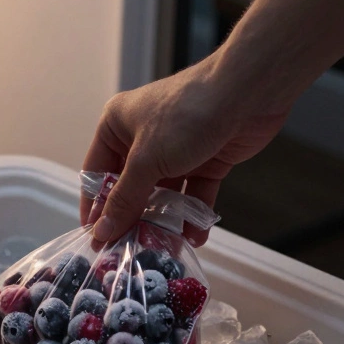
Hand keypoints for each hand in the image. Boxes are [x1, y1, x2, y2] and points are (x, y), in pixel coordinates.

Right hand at [81, 52, 290, 246]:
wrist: (247, 93)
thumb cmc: (186, 113)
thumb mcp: (146, 160)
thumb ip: (124, 199)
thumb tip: (101, 231)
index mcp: (117, 126)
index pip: (97, 173)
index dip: (96, 206)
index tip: (96, 238)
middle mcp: (143, 138)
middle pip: (131, 187)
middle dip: (133, 218)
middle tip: (129, 250)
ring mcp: (176, 150)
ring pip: (163, 194)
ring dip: (164, 221)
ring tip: (162, 249)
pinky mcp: (206, 161)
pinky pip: (194, 194)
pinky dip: (194, 215)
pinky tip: (194, 237)